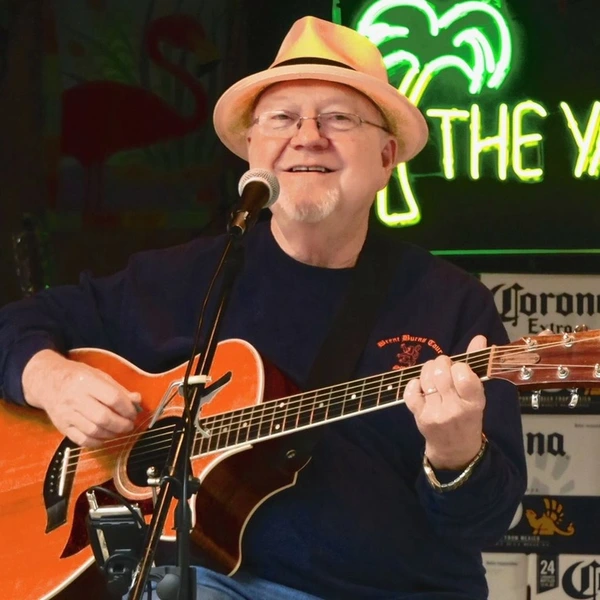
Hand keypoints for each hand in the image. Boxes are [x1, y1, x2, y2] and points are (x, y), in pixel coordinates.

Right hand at [22, 349, 140, 447]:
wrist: (47, 382)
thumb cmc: (77, 377)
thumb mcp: (99, 375)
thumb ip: (118, 389)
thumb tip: (137, 400)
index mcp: (87, 382)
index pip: (113, 398)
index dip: (127, 408)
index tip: (134, 412)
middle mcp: (75, 398)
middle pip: (103, 417)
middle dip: (122, 424)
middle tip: (130, 425)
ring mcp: (66, 414)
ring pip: (93, 431)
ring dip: (112, 434)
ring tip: (120, 430)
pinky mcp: (61, 427)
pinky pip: (82, 440)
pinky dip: (97, 442)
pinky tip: (105, 437)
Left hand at [404, 335, 486, 469]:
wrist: (455, 448)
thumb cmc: (468, 416)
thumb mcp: (477, 394)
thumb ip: (476, 364)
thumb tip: (479, 338)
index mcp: (474, 402)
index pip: (464, 376)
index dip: (459, 366)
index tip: (459, 368)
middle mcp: (455, 409)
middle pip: (441, 374)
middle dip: (441, 363)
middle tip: (443, 367)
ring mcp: (435, 414)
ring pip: (426, 380)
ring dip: (427, 369)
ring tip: (433, 373)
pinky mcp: (419, 416)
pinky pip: (411, 392)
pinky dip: (413, 383)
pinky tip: (421, 385)